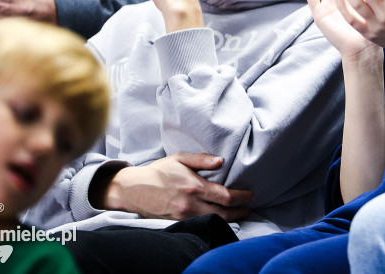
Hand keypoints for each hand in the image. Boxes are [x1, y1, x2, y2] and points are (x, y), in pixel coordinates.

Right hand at [104, 153, 253, 220]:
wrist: (134, 189)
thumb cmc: (159, 171)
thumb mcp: (180, 158)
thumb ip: (201, 159)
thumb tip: (221, 161)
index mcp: (194, 187)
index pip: (226, 196)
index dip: (242, 197)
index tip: (251, 195)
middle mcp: (191, 204)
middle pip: (224, 213)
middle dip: (240, 212)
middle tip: (248, 208)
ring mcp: (184, 216)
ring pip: (213, 221)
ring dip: (229, 219)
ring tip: (238, 214)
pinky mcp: (178, 223)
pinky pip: (200, 225)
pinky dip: (213, 222)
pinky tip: (219, 218)